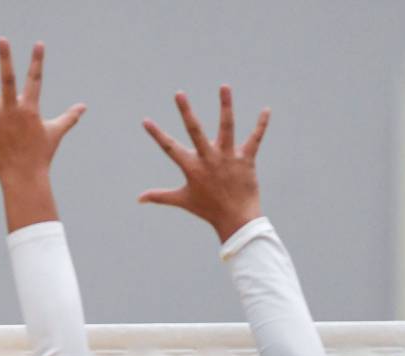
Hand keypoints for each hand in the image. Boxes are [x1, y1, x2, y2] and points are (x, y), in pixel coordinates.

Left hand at [0, 39, 85, 230]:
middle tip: (2, 40)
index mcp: (29, 109)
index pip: (35, 80)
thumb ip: (69, 118)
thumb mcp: (55, 134)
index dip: (38, 61)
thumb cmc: (41, 156)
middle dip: (5, 60)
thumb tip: (83, 107)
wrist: (25, 179)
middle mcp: (11, 112)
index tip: (38, 44)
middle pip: (8, 80)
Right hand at [139, 86, 269, 242]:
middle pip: (195, 130)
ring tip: (224, 86)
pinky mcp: (246, 159)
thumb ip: (160, 196)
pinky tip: (266, 110)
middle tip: (178, 93)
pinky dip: (261, 125)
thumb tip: (139, 199)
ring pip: (227, 127)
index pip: (170, 148)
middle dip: (186, 111)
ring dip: (226, 106)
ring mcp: (228, 157)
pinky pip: (255, 139)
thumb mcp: (182, 200)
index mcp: (192, 168)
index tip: (145, 121)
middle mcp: (209, 159)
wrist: (235, 219)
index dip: (156, 135)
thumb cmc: (208, 209)